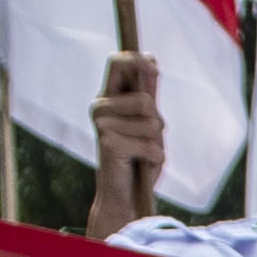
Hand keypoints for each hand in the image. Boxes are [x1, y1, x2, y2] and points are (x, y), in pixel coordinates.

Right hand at [85, 54, 166, 233]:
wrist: (124, 197)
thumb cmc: (138, 159)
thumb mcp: (147, 124)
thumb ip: (148, 95)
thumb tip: (151, 61)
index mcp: (108, 98)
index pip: (118, 63)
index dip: (137, 59)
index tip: (152, 64)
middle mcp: (100, 108)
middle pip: (146, 99)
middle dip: (156, 122)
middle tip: (145, 140)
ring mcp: (102, 125)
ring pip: (152, 124)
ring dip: (156, 143)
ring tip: (142, 154)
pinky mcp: (110, 145)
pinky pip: (152, 147)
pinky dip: (155, 160)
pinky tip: (141, 166)